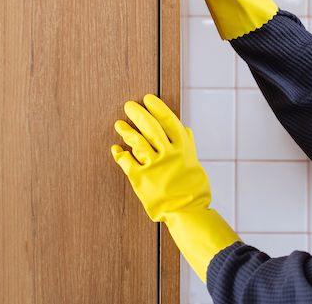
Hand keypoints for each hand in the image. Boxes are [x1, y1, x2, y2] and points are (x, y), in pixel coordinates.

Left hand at [111, 94, 209, 221]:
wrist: (187, 212)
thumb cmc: (194, 191)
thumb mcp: (195, 165)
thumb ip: (188, 147)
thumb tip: (186, 130)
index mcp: (183, 149)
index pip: (169, 121)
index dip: (158, 108)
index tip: (148, 99)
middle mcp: (168, 154)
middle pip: (150, 127)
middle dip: (138, 113)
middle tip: (129, 105)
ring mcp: (154, 165)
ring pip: (137, 142)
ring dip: (126, 131)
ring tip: (119, 124)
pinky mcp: (140, 178)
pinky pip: (126, 162)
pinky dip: (120, 154)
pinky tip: (116, 150)